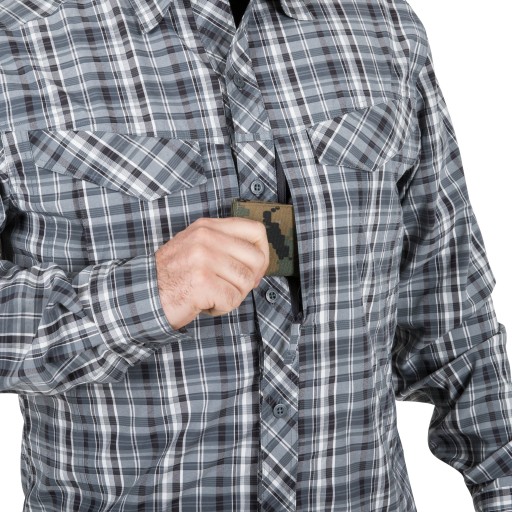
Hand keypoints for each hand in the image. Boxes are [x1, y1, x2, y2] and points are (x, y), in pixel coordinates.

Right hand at [154, 217, 268, 329]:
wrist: (142, 294)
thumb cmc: (173, 276)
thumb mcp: (197, 248)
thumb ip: (226, 246)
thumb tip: (259, 262)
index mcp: (207, 227)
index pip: (256, 230)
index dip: (263, 252)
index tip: (254, 268)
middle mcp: (206, 238)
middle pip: (256, 258)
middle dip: (249, 279)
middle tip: (231, 287)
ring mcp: (203, 259)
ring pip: (246, 281)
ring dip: (233, 295)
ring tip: (212, 295)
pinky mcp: (202, 282)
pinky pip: (232, 299)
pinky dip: (221, 308)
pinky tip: (204, 303)